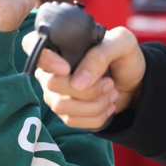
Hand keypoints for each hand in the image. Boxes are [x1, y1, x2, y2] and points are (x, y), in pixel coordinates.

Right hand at [21, 26, 145, 128]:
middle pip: (51, 83)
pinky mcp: (64, 112)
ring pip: (61, 107)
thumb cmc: (125, 56)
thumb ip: (99, 55)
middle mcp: (50, 69)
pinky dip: (96, 117)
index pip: (31, 45)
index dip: (45, 59)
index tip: (67, 68)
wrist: (135, 82)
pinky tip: (107, 106)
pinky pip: (71, 121)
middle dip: (87, 89)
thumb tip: (77, 82)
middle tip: (109, 82)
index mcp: (60, 44)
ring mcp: (54, 92)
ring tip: (111, 93)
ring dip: (94, 105)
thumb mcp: (121, 43)